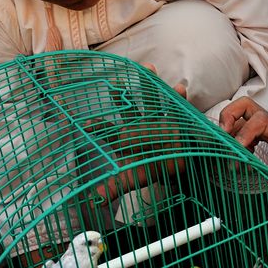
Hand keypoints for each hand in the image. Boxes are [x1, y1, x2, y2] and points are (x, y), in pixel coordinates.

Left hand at [90, 64, 186, 206]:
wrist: (180, 167)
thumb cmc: (155, 168)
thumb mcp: (134, 178)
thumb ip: (116, 187)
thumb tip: (95, 199)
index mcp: (128, 137)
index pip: (110, 131)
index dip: (99, 128)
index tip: (87, 125)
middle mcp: (141, 124)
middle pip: (130, 108)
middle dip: (123, 97)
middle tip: (115, 85)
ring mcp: (159, 120)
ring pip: (153, 100)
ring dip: (152, 85)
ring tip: (149, 68)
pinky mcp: (178, 119)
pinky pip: (178, 107)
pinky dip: (179, 99)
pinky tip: (180, 89)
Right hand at [219, 86, 267, 185]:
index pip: (255, 124)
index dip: (242, 138)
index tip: (238, 159)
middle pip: (241, 108)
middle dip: (227, 121)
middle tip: (222, 142)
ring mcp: (265, 117)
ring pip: (240, 110)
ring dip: (228, 123)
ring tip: (227, 145)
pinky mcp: (265, 120)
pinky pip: (244, 119)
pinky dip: (237, 131)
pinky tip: (244, 151)